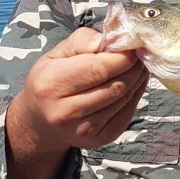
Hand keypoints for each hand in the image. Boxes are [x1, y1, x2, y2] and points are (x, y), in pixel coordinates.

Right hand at [7, 27, 148, 153]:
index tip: (133, 43)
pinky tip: (132, 82)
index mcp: (52, 84)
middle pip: (117, 84)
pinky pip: (129, 111)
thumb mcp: (57, 53)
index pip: (100, 68)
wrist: (40, 121)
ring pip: (125, 97)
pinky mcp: (101, 138)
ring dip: (137, 78)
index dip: (123, 55)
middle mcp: (66, 112)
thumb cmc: (51, 79)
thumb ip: (84, 40)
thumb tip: (113, 40)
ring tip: (135, 65)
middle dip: (134, 65)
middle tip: (138, 52)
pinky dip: (136, 93)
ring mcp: (85, 129)